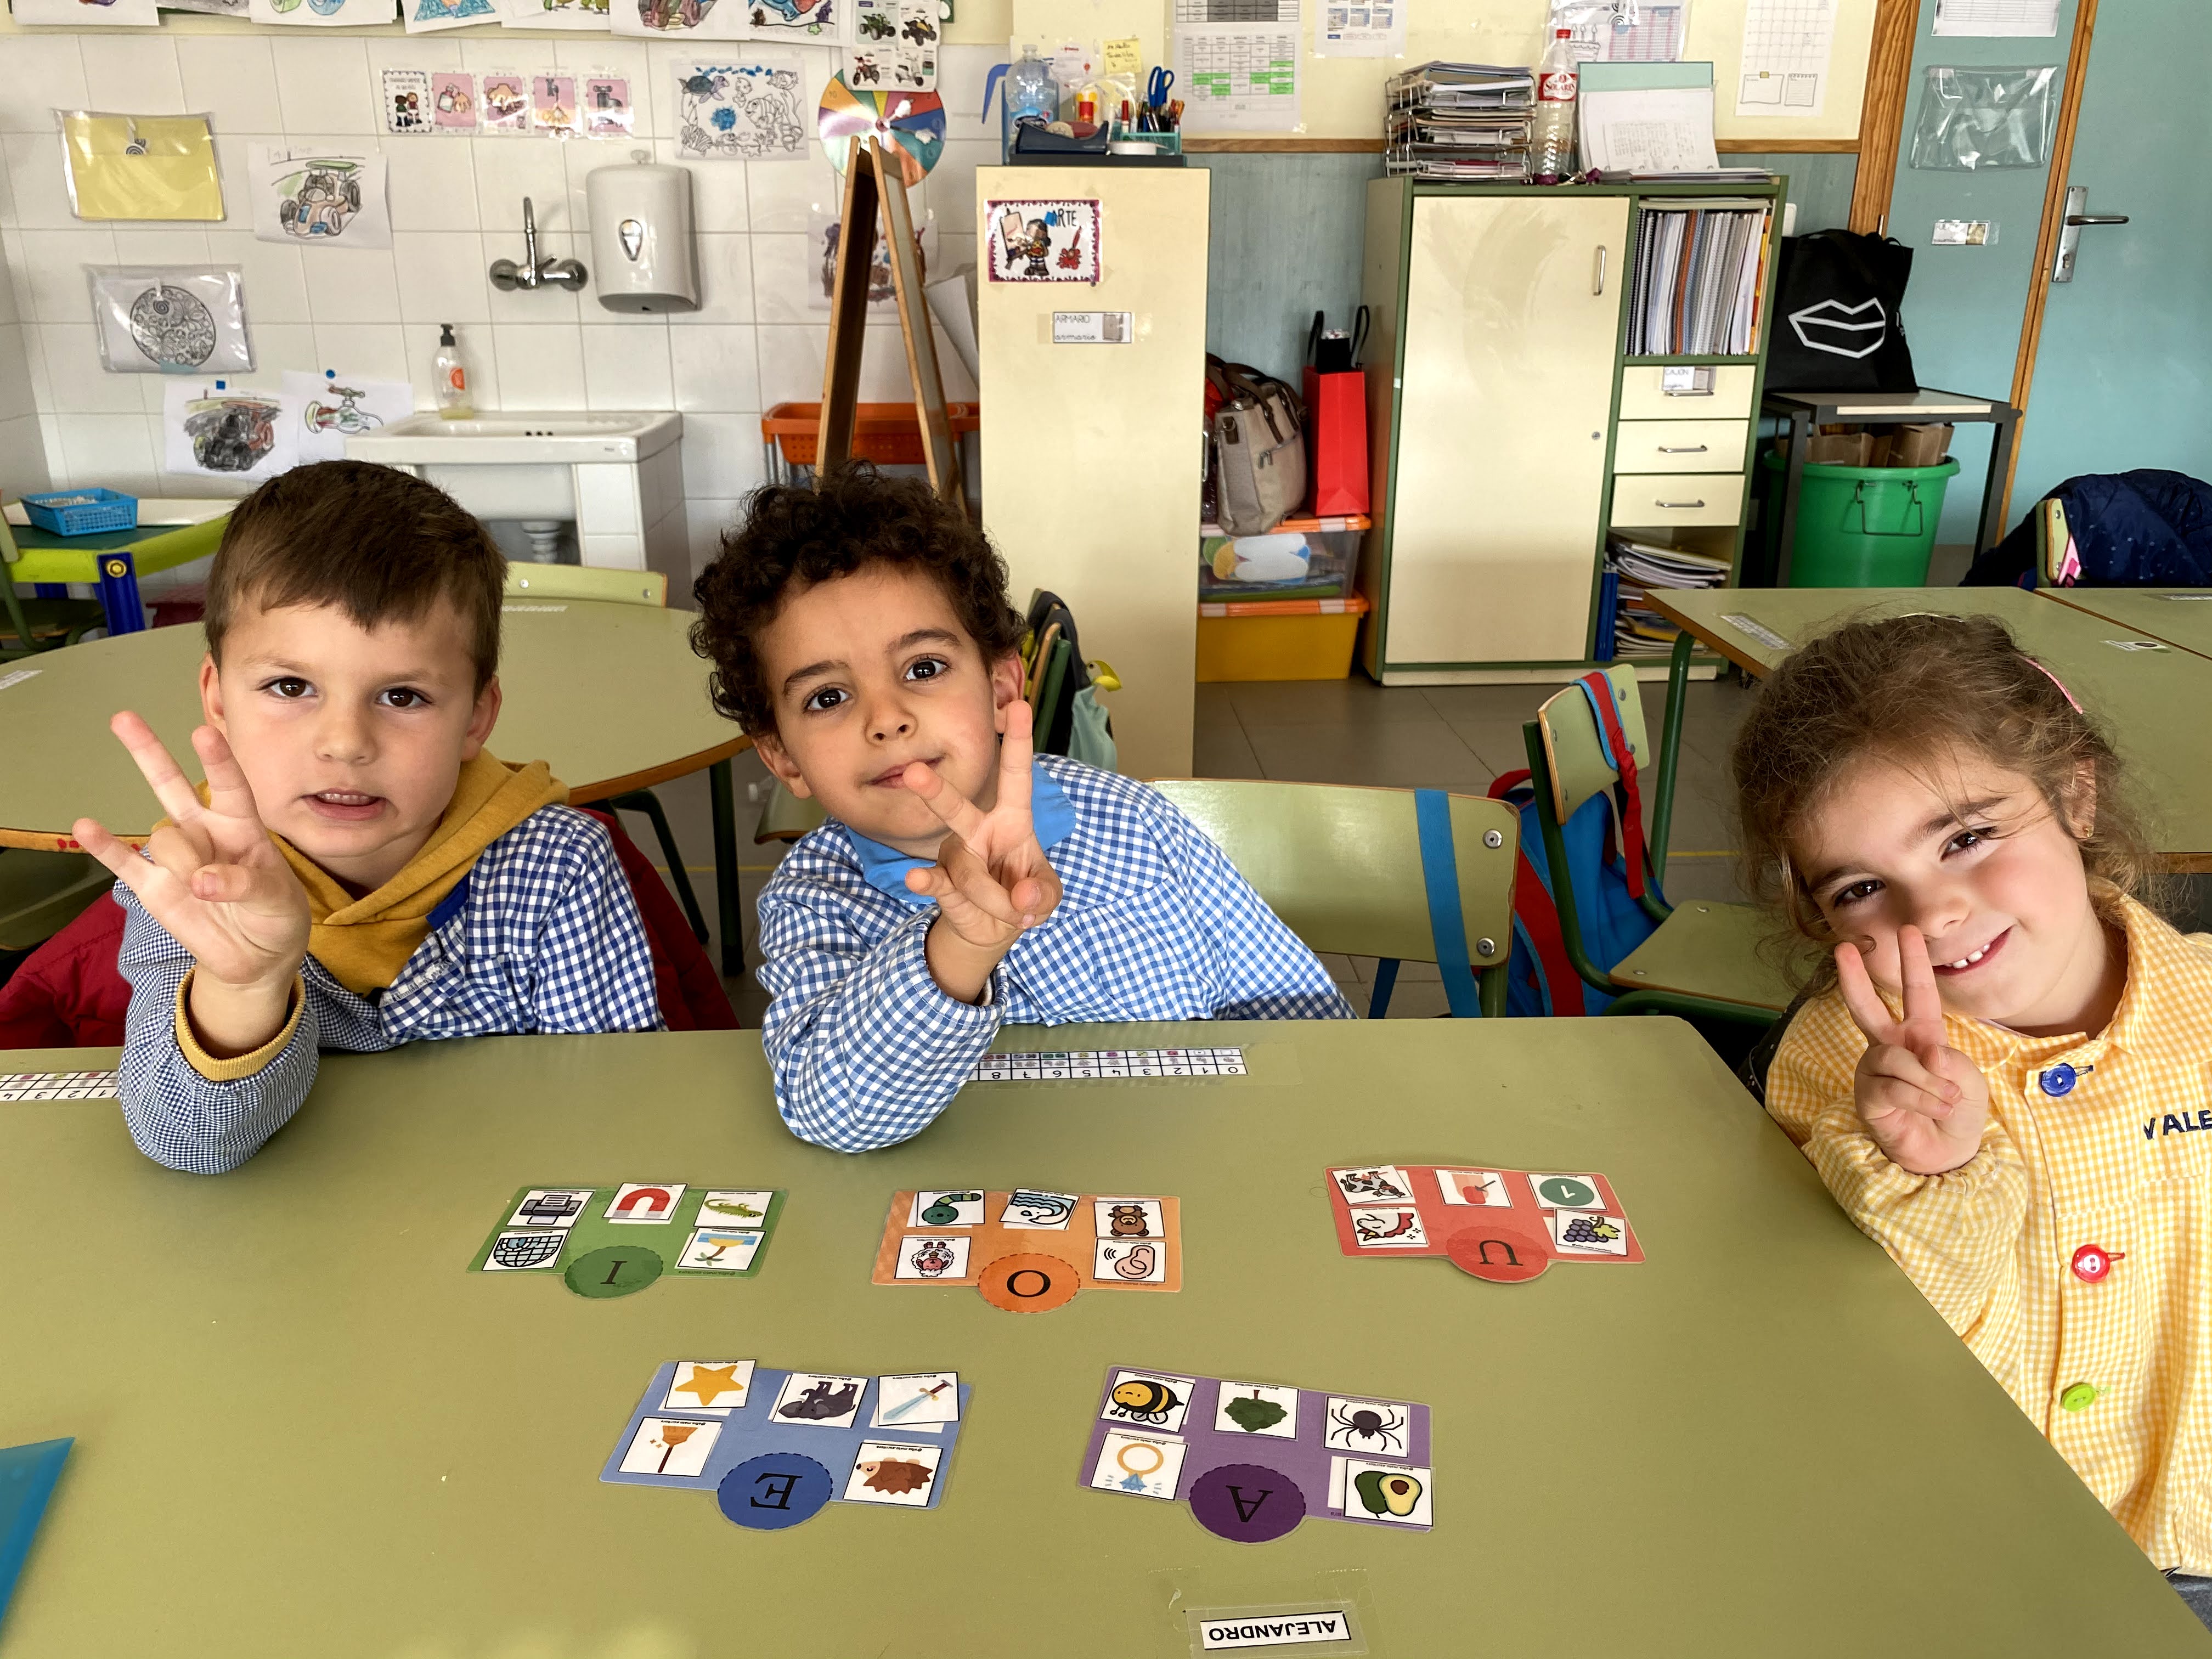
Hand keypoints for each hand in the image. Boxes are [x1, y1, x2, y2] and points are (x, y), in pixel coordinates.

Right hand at [75, 714, 309, 1056]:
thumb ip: (244, 884)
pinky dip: (104, 847)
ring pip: (164, 839)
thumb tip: (200, 881)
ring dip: (182, 862)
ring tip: (203, 890)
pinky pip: (124, 861)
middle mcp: (205, 832)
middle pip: (173, 786)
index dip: (218, 760)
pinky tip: (84, 827)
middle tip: (123, 718)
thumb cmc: (276, 913)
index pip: (230, 786)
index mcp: (243, 826)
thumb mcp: (277, 899)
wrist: (257, 955)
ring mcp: (176, 857)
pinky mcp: (153, 885)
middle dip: (150, 753)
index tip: (204, 732)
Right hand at [900, 700, 1063, 1002]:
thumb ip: (1043, 894)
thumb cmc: (1023, 894)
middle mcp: (978, 829)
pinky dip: (929, 884)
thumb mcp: (1047, 893)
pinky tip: (915, 879)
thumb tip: (1022, 898)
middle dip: (935, 791)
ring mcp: (956, 855)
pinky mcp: (943, 883)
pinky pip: (937, 882)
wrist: (994, 927)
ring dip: (996, 898)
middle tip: (914, 772)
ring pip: (968, 871)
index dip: (1017, 742)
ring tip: (1018, 915)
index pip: (1015, 775)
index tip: (1019, 705)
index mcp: (1012, 818)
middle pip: (956, 807)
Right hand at [1836, 925, 1989, 1175]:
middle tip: (1843, 948)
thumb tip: (1922, 1052)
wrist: (1950, 1154)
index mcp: (1920, 1036)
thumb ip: (1947, 1059)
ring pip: (1893, 1057)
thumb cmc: (1959, 1112)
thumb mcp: (1968, 1079)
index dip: (1913, 963)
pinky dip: (1920, 1097)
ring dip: (1926, 1080)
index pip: (1916, 994)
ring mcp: (1876, 1071)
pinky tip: (1933, 1109)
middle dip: (1855, 977)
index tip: (1908, 930)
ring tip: (1946, 1099)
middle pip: (1867, 1007)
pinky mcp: (1868, 1096)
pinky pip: (1892, 1085)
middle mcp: (1891, 1048)